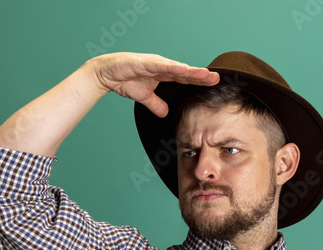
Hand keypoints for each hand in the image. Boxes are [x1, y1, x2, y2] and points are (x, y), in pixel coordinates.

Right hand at [90, 52, 219, 117]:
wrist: (105, 74)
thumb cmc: (125, 80)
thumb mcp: (144, 96)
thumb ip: (156, 104)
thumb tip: (165, 113)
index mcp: (163, 73)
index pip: (185, 78)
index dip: (199, 81)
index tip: (214, 84)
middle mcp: (161, 66)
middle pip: (185, 72)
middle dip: (201, 75)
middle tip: (217, 78)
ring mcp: (153, 63)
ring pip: (176, 68)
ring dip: (191, 71)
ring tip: (205, 74)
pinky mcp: (143, 63)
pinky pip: (159, 66)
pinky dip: (171, 67)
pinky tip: (183, 69)